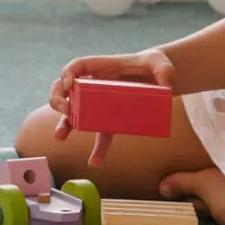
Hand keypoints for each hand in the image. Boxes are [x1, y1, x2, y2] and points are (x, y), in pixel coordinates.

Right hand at [48, 49, 178, 165]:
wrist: (160, 78)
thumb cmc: (155, 65)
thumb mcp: (161, 63)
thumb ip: (164, 71)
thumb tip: (166, 87)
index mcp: (103, 66)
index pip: (78, 65)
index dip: (67, 72)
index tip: (69, 84)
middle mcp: (95, 84)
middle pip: (65, 88)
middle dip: (58, 99)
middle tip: (66, 110)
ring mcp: (99, 102)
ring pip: (74, 112)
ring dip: (64, 124)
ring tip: (60, 136)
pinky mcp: (110, 118)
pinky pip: (100, 134)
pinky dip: (98, 149)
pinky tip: (95, 161)